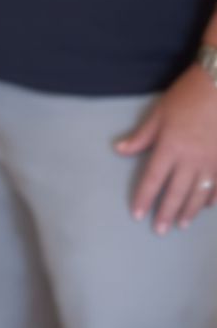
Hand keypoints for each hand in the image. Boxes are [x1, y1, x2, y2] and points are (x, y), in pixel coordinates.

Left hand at [115, 63, 216, 232]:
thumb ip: (141, 136)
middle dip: (167, 213)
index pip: (153, 180)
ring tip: (182, 224)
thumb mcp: (159, 113)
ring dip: (189, 211)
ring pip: (198, 194)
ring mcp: (210, 162)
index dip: (145, 199)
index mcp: (169, 148)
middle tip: (160, 231)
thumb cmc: (186, 97)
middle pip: (176, 192)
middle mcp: (190, 160)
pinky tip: (208, 207)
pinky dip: (212, 198)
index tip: (138, 215)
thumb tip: (119, 150)